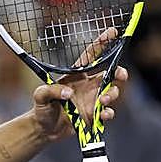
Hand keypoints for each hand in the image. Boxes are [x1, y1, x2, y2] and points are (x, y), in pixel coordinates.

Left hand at [31, 27, 128, 141]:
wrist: (43, 129)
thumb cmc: (41, 108)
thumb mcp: (40, 95)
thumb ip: (51, 90)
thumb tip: (69, 93)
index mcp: (76, 76)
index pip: (91, 56)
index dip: (101, 43)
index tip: (112, 31)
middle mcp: (88, 86)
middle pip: (111, 74)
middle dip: (120, 72)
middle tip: (120, 75)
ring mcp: (92, 100)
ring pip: (112, 92)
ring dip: (112, 94)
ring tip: (103, 100)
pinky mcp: (94, 115)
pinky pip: (108, 112)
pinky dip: (108, 113)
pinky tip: (103, 114)